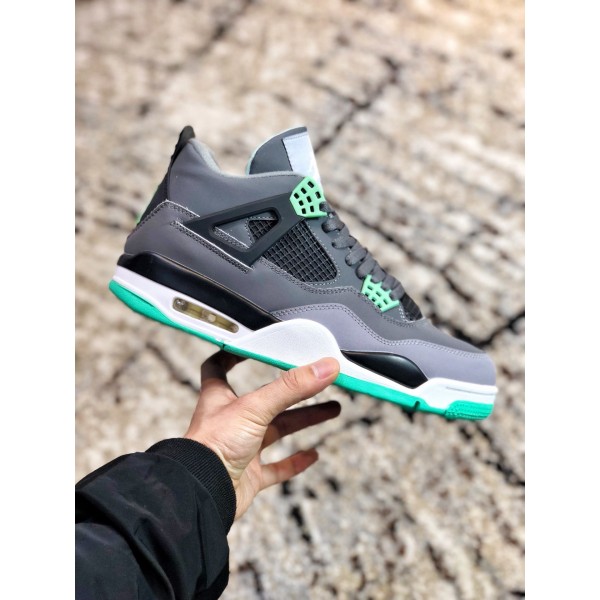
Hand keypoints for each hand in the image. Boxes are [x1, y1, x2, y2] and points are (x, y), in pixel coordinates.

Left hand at [184, 351, 340, 518]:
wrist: (202, 495)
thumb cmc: (213, 447)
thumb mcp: (255, 407)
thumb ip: (292, 387)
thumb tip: (326, 367)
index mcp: (220, 398)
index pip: (220, 366)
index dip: (235, 354)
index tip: (256, 345)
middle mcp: (229, 421)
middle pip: (267, 399)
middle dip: (295, 391)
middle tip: (320, 381)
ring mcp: (240, 449)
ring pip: (276, 431)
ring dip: (303, 420)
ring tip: (332, 409)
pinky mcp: (248, 476)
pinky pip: (275, 468)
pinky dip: (294, 462)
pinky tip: (313, 455)